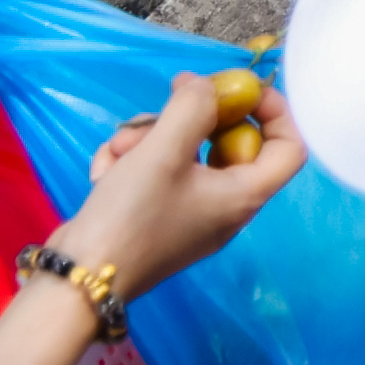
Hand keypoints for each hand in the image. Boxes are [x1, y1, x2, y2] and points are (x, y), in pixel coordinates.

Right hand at [56, 70, 304, 297]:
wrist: (74, 279)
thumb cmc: (131, 216)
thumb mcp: (164, 150)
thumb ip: (193, 107)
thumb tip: (205, 85)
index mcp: (244, 196)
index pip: (290, 148)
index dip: (275, 112)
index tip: (243, 89)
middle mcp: (224, 207)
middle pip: (226, 143)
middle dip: (186, 121)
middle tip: (156, 114)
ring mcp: (189, 214)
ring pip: (183, 154)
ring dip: (148, 140)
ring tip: (119, 149)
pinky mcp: (155, 218)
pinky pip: (155, 175)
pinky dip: (130, 165)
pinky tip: (104, 171)